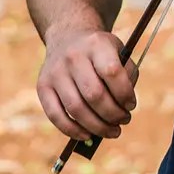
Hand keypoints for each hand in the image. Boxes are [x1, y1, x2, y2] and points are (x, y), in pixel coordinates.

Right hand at [36, 25, 137, 141]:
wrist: (69, 37)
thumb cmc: (101, 52)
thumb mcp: (119, 52)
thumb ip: (128, 75)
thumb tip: (124, 108)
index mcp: (97, 44)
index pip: (112, 72)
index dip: (124, 94)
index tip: (131, 105)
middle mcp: (73, 57)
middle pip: (94, 94)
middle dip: (112, 114)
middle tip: (124, 121)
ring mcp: (55, 72)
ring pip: (75, 108)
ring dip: (97, 126)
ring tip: (112, 131)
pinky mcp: (42, 86)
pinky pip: (55, 115)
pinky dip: (72, 130)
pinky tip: (87, 135)